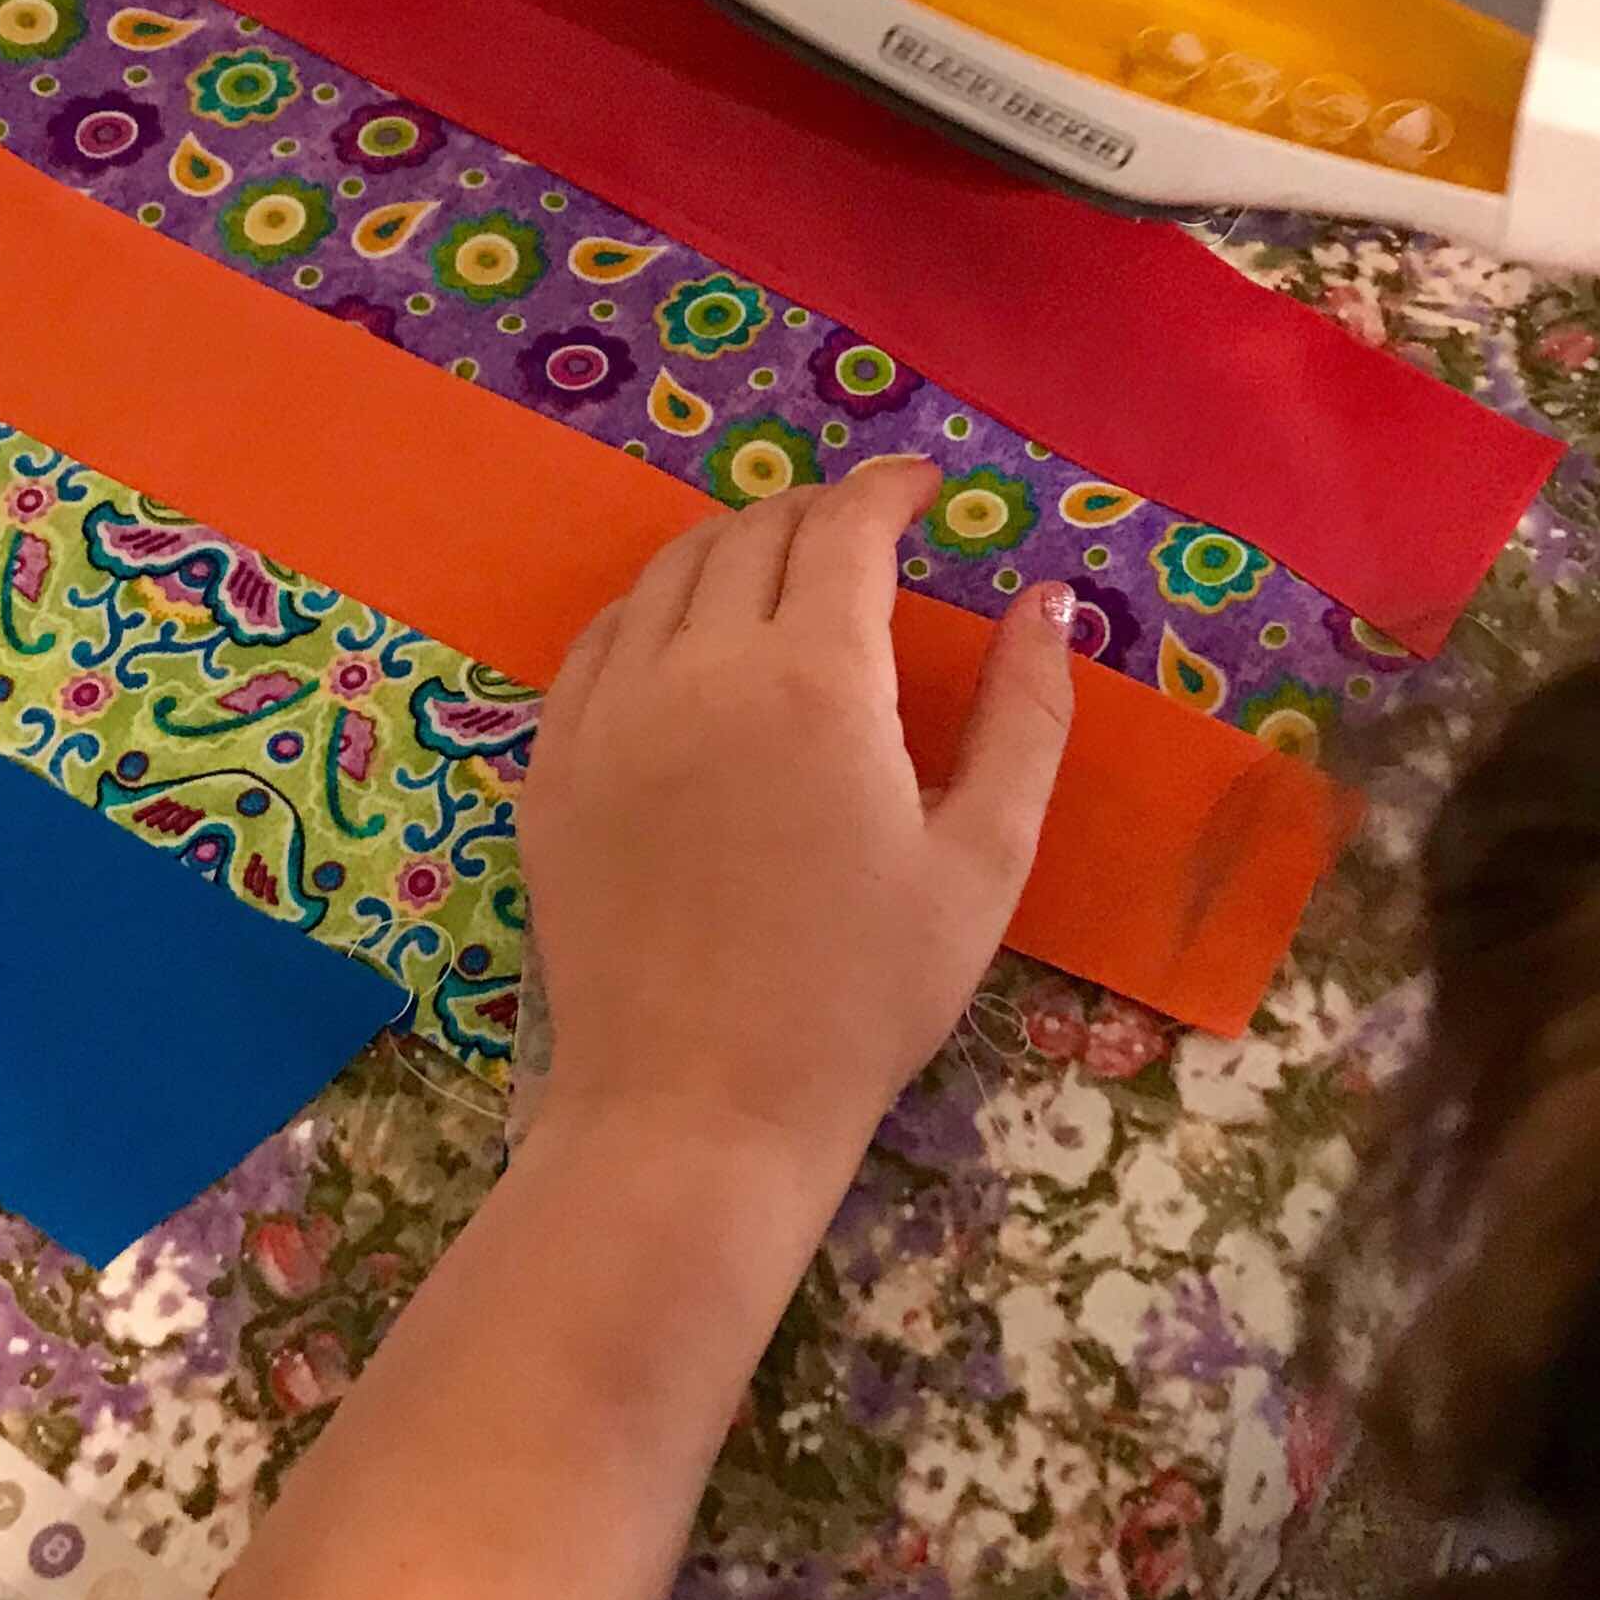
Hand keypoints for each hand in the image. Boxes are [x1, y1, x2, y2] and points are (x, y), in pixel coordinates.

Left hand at [516, 456, 1076, 1194]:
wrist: (697, 1110)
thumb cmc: (861, 996)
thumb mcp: (983, 862)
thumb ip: (1025, 717)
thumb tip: (1046, 602)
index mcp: (815, 680)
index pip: (847, 528)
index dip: (890, 490)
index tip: (926, 489)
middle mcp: (699, 667)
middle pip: (756, 533)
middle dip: (821, 512)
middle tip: (868, 533)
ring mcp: (609, 712)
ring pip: (668, 572)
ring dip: (736, 545)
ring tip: (784, 569)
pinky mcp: (553, 765)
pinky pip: (598, 640)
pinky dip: (654, 608)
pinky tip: (687, 637)